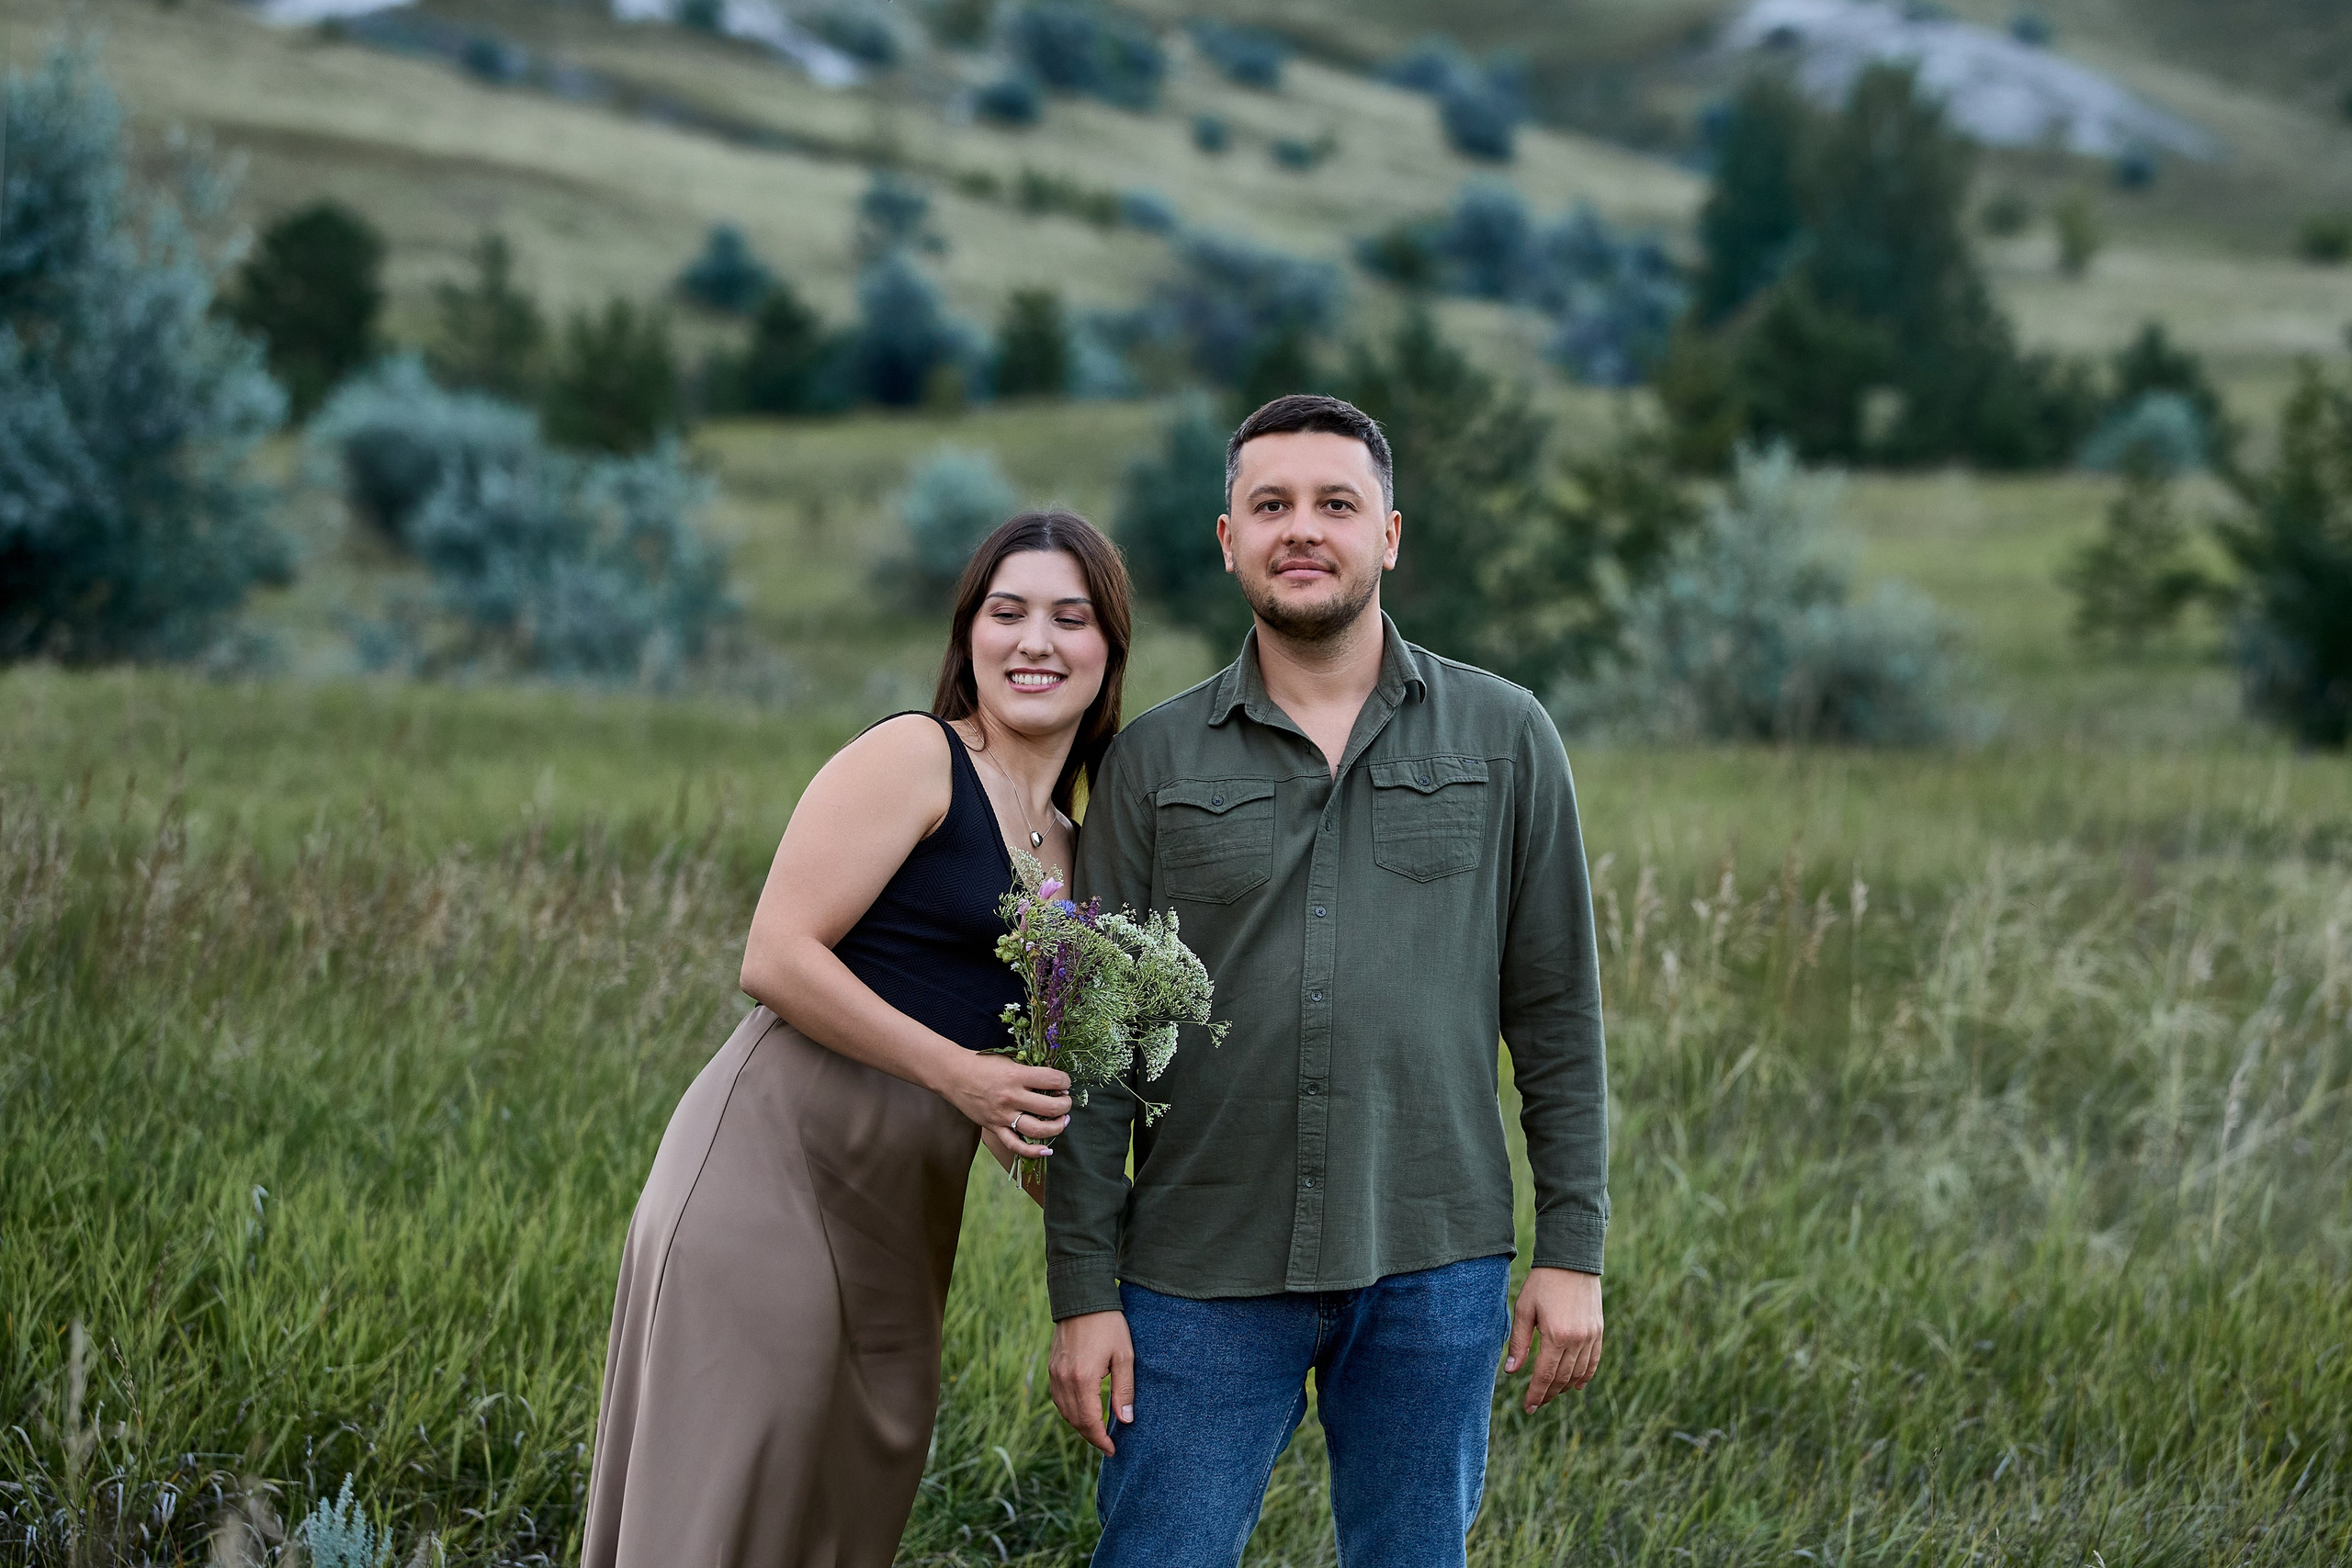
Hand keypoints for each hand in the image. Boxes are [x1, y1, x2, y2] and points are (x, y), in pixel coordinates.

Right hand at [942, 1052, 1070, 1163]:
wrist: (953, 1075)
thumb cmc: (983, 1064)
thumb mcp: (1009, 1060)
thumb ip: (1029, 1071)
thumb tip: (1054, 1082)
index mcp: (1016, 1075)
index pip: (1053, 1080)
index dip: (1065, 1082)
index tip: (1064, 1083)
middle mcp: (1011, 1097)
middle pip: (1050, 1108)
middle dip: (1065, 1105)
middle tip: (1065, 1101)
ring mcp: (1002, 1115)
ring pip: (1037, 1130)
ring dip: (1057, 1127)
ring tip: (1062, 1120)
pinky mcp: (994, 1127)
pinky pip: (1015, 1145)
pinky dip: (1033, 1151)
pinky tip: (1047, 1150)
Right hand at [1048, 1310, 1133, 1456]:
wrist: (1082, 1298)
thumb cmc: (1109, 1325)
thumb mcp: (1125, 1356)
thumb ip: (1124, 1391)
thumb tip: (1125, 1421)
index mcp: (1083, 1379)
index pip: (1089, 1422)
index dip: (1100, 1440)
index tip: (1113, 1450)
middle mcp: (1064, 1379)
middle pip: (1074, 1420)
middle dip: (1091, 1436)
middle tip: (1107, 1444)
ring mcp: (1055, 1373)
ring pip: (1064, 1411)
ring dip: (1079, 1424)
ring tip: (1097, 1430)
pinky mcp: (1052, 1367)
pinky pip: (1058, 1398)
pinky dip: (1069, 1410)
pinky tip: (1083, 1410)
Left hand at [1504, 1267, 1602, 1412]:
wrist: (1571, 1261)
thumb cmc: (1542, 1283)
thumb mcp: (1524, 1310)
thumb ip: (1519, 1342)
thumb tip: (1511, 1371)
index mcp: (1555, 1335)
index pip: (1545, 1376)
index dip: (1536, 1394)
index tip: (1528, 1407)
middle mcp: (1577, 1340)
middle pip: (1562, 1378)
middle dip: (1548, 1394)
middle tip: (1536, 1403)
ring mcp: (1591, 1336)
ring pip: (1578, 1373)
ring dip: (1564, 1387)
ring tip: (1551, 1394)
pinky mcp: (1598, 1331)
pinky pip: (1593, 1361)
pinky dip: (1584, 1376)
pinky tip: (1575, 1384)